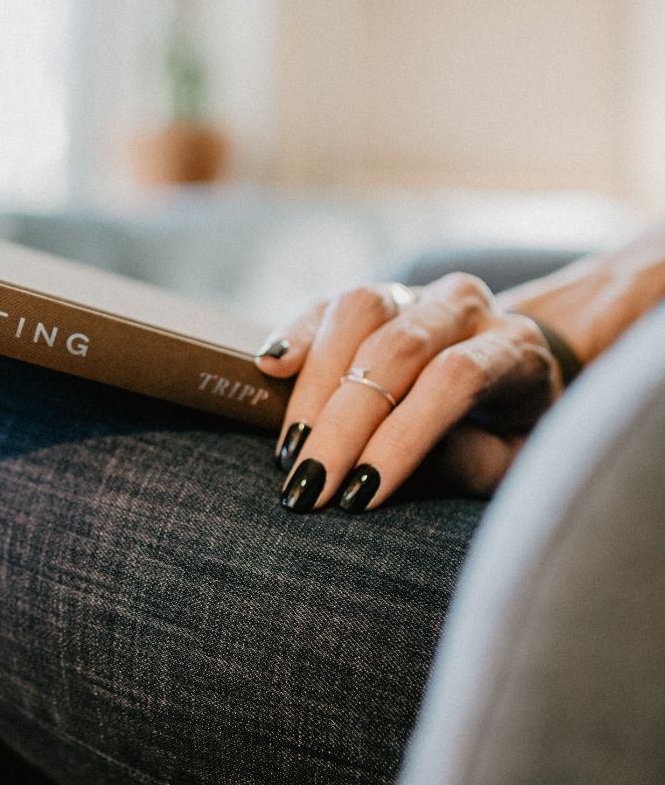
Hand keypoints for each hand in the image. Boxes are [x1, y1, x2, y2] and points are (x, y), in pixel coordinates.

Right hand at [256, 273, 560, 512]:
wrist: (512, 370)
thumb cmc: (513, 432)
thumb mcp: (515, 464)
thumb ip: (473, 461)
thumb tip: (415, 459)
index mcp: (514, 348)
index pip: (455, 378)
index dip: (403, 436)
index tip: (360, 493)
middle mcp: (466, 306)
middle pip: (397, 348)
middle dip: (343, 423)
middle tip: (309, 485)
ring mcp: (416, 293)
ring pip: (357, 311)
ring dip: (315, 384)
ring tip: (291, 448)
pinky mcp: (374, 297)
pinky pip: (327, 304)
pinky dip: (296, 334)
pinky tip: (270, 368)